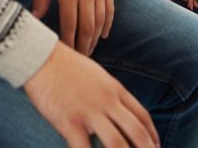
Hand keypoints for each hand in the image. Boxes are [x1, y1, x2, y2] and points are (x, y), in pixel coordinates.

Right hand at [24, 42, 159, 147]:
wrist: (41, 57)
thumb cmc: (66, 66)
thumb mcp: (96, 75)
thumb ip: (108, 93)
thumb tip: (116, 109)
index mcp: (115, 90)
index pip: (142, 116)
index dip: (152, 135)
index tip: (156, 146)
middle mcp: (107, 101)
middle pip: (137, 132)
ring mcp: (90, 112)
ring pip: (117, 144)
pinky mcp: (70, 122)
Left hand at [33, 0, 112, 55]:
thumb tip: (36, 19)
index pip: (70, 24)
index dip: (69, 41)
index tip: (66, 53)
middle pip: (88, 26)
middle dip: (84, 45)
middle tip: (80, 58)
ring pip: (100, 20)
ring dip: (95, 38)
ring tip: (89, 50)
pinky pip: (110, 8)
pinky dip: (108, 23)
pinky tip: (103, 35)